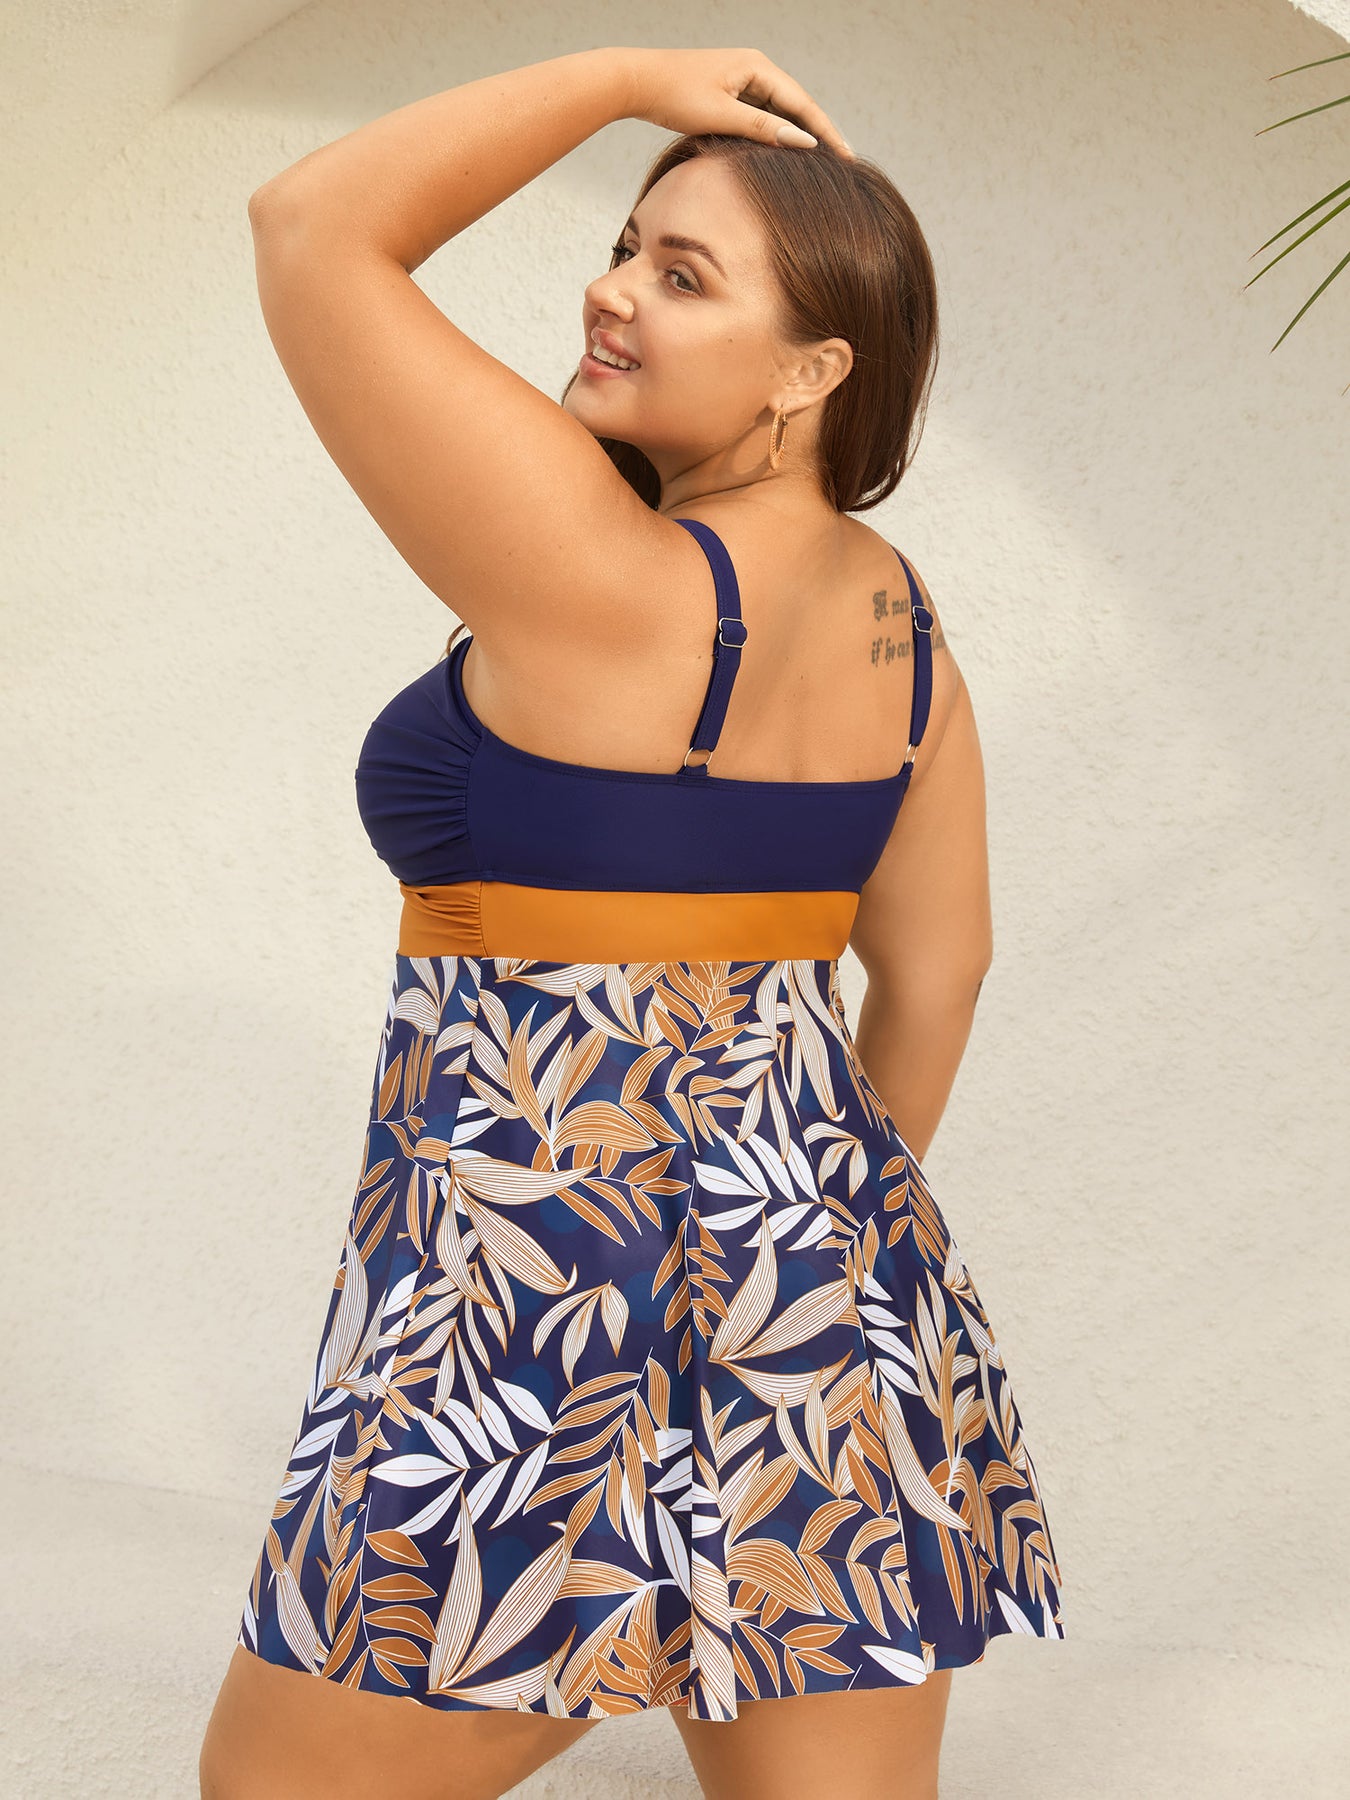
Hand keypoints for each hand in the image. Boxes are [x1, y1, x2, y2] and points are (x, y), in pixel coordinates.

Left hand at [617, 46, 854, 158]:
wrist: (637, 81)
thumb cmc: (675, 94)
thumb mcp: (721, 116)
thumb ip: (763, 129)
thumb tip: (803, 142)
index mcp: (758, 66)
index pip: (803, 104)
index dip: (827, 132)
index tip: (846, 157)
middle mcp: (755, 68)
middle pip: (796, 106)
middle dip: (818, 134)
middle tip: (843, 164)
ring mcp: (742, 79)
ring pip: (779, 112)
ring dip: (797, 136)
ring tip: (820, 164)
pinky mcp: (730, 92)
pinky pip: (761, 115)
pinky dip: (775, 134)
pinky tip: (785, 154)